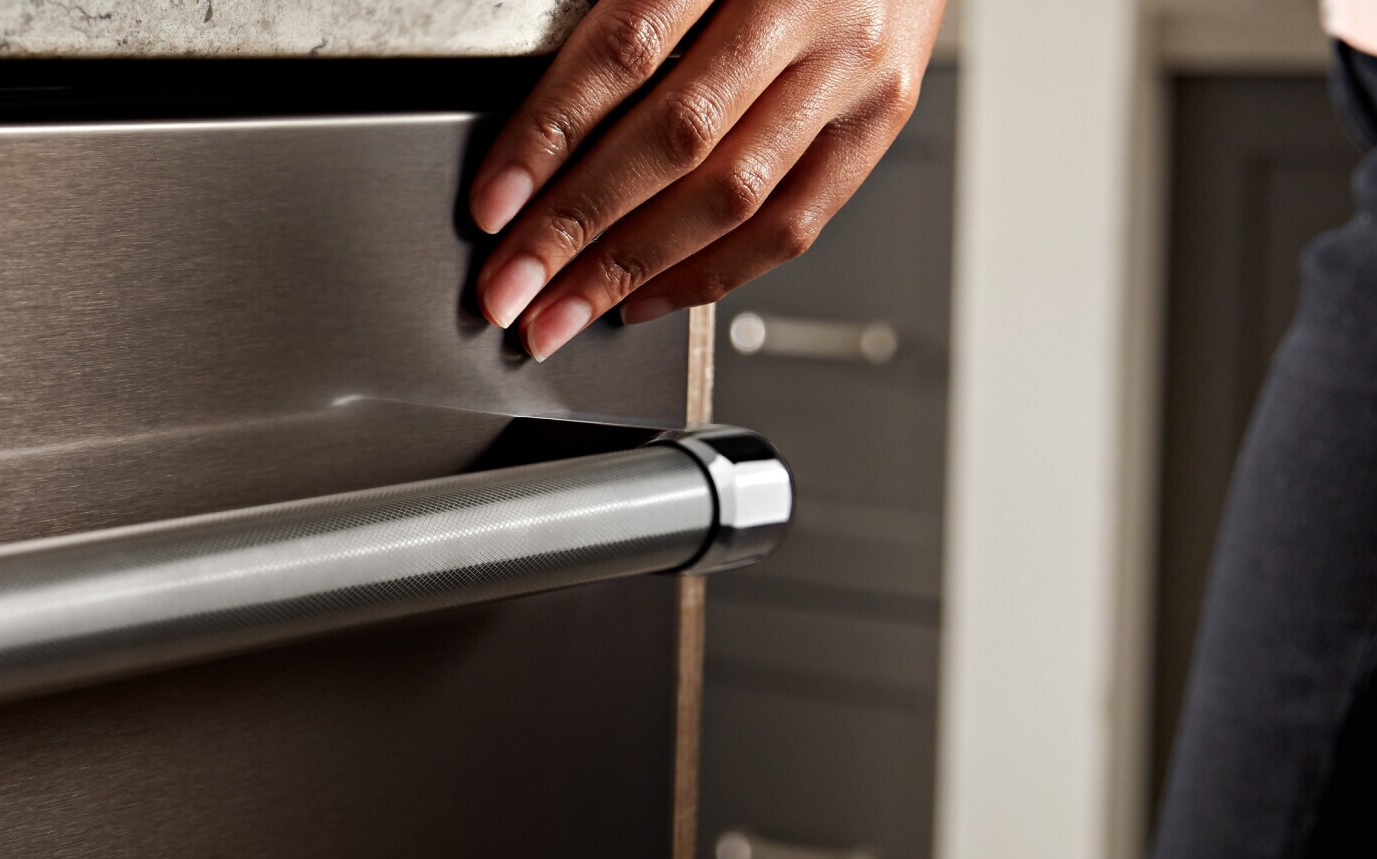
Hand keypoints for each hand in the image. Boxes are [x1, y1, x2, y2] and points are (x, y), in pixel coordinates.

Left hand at [469, 0, 943, 359]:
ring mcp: (855, 66)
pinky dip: (715, 269)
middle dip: (577, 227)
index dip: (548, 136)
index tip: (493, 203)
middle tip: (509, 286)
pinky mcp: (883, 115)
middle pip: (677, 139)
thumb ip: (624, 14)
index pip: (625, 51)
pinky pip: (797, 218)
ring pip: (736, 195)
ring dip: (635, 267)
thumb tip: (536, 126)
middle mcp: (806, 5)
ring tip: (564, 310)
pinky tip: (648, 294)